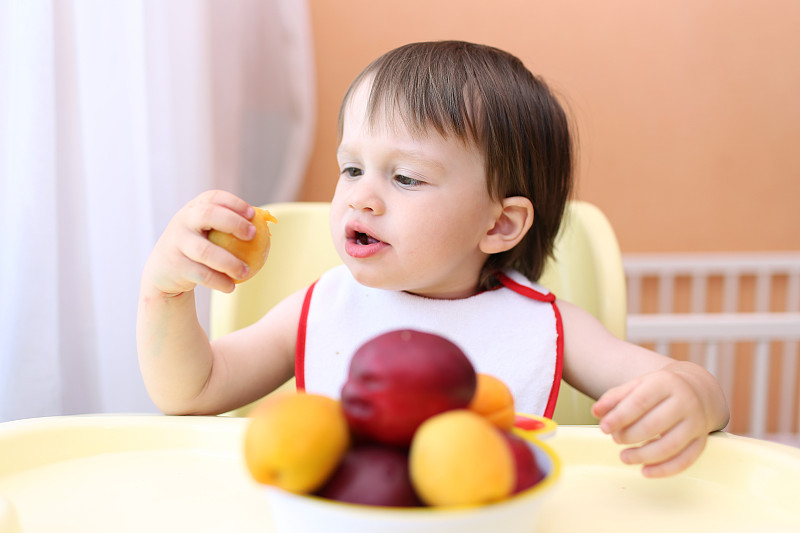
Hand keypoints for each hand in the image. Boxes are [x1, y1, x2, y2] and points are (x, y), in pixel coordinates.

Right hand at [143, 190, 255, 295]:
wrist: (163, 269)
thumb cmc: (198, 247)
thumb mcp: (208, 232)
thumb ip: (231, 227)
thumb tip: (269, 224)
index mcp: (194, 208)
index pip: (214, 197)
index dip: (235, 203)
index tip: (253, 215)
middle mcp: (183, 220)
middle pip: (207, 214)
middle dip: (233, 222)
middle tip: (254, 235)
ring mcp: (176, 242)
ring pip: (205, 251)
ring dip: (230, 263)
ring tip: (246, 272)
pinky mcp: (174, 265)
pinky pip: (201, 274)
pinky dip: (219, 281)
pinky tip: (231, 286)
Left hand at [591, 365, 713, 477]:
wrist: (695, 389)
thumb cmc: (658, 390)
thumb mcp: (636, 385)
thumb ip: (614, 398)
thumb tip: (596, 412)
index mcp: (665, 383)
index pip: (640, 401)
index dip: (619, 417)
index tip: (603, 428)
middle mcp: (685, 401)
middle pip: (654, 425)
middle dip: (629, 436)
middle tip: (615, 439)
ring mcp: (696, 422)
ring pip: (670, 445)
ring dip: (643, 456)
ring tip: (624, 457)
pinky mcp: (701, 441)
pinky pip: (685, 460)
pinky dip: (664, 470)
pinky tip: (645, 471)